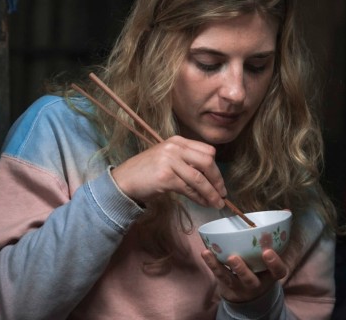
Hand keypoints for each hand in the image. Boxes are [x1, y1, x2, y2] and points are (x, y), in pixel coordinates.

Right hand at [109, 135, 225, 207]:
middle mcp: (174, 148)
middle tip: (222, 193)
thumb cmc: (146, 172)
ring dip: (211, 193)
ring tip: (216, 203)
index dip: (216, 167)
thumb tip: (210, 177)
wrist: (124, 181)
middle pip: (207, 161)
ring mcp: (169, 161)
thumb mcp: (167, 159)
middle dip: (217, 180)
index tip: (219, 181)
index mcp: (177, 141)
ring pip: (199, 178)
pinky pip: (189, 189)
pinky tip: (203, 203)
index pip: (207, 150)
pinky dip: (199, 198)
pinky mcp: (166, 177)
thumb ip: (186, 161)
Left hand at [201, 248, 287, 302]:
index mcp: (271, 276)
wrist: (249, 293)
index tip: (268, 251)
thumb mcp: (270, 260)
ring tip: (209, 253)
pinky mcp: (226, 284)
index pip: (278, 272)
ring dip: (219, 267)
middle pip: (250, 280)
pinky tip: (205, 252)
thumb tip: (283, 212)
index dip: (275, 263)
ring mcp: (240, 286)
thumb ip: (272, 242)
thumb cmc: (262, 267)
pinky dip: (211, 263)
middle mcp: (257, 284)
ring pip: (230, 279)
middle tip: (233, 257)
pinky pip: (218, 275)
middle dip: (242, 270)